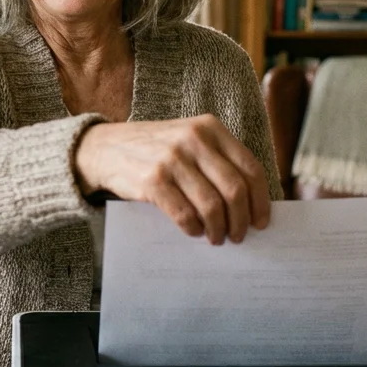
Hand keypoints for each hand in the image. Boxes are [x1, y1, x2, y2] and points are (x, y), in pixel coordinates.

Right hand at [74, 115, 270, 244]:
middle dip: (241, 220)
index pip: (250, 168)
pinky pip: (184, 214)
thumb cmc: (155, 150)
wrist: (105, 147)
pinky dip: (193, 228)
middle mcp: (193, 139)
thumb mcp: (189, 140)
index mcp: (210, 128)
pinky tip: (193, 231)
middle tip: (238, 236)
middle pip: (235, 190)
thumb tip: (251, 204)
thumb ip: (217, 160)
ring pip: (212, 205)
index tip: (261, 221)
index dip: (260, 200)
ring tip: (216, 238)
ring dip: (218, 230)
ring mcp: (172, 159)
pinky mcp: (153, 180)